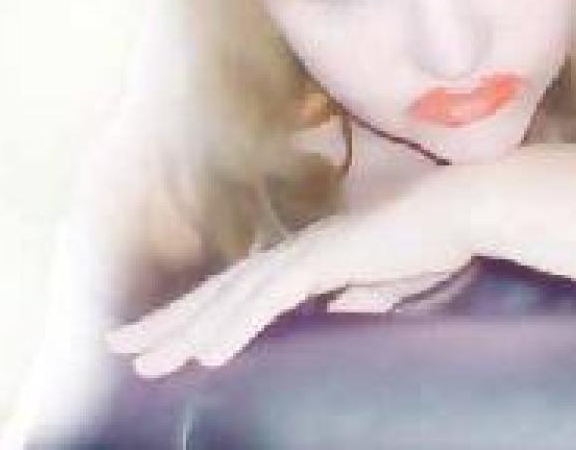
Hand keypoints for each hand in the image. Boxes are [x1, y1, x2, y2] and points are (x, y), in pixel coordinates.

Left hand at [105, 170, 475, 376]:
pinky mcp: (323, 262)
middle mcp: (293, 252)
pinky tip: (205, 354)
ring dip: (186, 332)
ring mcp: (305, 254)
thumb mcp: (383, 282)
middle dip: (166, 322)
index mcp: (304, 257)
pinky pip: (268, 301)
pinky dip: (233, 327)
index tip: (158, 338)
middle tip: (118, 348)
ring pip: (231, 300)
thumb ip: (355, 297)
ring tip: (146, 363)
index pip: (237, 290)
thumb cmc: (428, 241)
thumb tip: (340, 312)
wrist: (457, 211)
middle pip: (217, 292)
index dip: (194, 314)